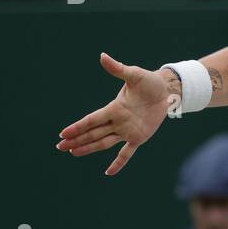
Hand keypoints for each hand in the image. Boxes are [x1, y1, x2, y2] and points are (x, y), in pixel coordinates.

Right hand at [56, 52, 172, 175]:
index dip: (78, 127)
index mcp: (113, 108)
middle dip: (77, 140)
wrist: (166, 91)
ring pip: (104, 143)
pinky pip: (127, 152)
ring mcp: (127, 131)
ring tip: (73, 153)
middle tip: (60, 147)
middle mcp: (117, 121)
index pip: (92, 119)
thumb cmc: (149, 82)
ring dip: (89, 148)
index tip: (64, 133)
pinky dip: (119, 162)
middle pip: (93, 133)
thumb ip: (118, 69)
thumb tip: (102, 56)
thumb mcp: (133, 75)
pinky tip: (109, 173)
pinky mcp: (139, 137)